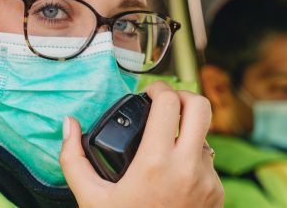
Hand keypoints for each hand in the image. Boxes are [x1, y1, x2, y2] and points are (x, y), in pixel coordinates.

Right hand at [59, 81, 223, 206]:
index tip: (149, 92)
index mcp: (155, 163)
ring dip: (187, 134)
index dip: (159, 89)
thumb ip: (73, 158)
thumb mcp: (90, 199)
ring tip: (164, 146)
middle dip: (183, 98)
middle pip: (201, 107)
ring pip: (205, 137)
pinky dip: (193, 162)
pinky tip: (172, 176)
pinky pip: (208, 165)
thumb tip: (69, 124)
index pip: (169, 103)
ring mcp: (207, 182)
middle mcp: (188, 168)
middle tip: (166, 103)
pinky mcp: (217, 195)